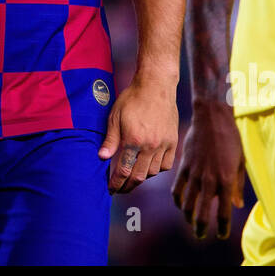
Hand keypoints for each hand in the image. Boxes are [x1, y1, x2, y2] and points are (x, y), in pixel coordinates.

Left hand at [99, 78, 177, 193]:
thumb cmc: (132, 99)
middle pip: (138, 176)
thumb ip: (110, 140)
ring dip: (141, 177)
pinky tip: (149, 167)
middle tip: (120, 188)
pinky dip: (157, 169)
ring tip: (132, 176)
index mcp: (133, 140)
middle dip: (127, 186)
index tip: (111, 189)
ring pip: (152, 172)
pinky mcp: (173, 141)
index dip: (116, 183)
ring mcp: (163, 144)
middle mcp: (150, 145)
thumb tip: (102, 158)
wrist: (156, 86)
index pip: (123, 170)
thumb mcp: (115, 117)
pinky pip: (166, 164)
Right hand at [171, 100, 244, 238]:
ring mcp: (195, 173)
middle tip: (201, 236)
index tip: (221, 235)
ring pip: (187, 204)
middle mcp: (209, 180)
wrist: (212, 117)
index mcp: (226, 181)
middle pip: (202, 214)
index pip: (224, 213)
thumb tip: (237, 205)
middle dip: (201, 229)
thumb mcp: (240, 163)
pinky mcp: (183, 166)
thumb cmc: (231, 138)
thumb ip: (237, 186)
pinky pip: (177, 188)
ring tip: (190, 222)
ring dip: (188, 217)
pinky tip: (180, 204)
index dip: (222, 228)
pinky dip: (177, 200)